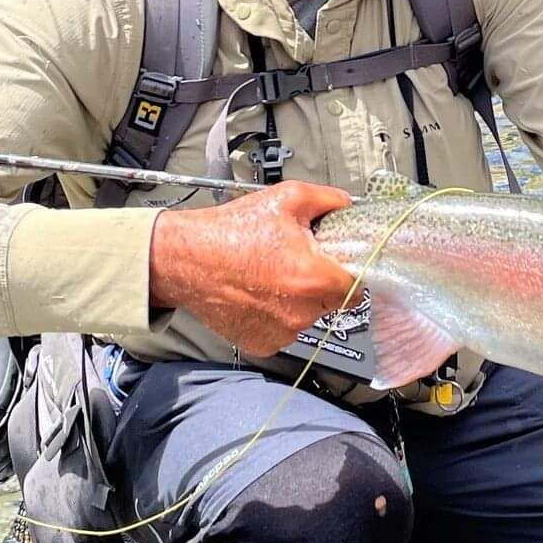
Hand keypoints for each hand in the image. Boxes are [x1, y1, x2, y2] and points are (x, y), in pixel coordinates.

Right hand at [149, 180, 356, 355]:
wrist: (184, 259)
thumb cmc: (228, 231)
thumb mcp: (285, 198)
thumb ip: (328, 200)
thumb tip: (347, 206)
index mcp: (313, 278)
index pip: (358, 286)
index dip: (351, 271)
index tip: (339, 263)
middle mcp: (301, 312)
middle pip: (333, 301)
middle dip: (321, 283)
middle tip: (296, 261)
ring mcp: (281, 333)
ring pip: (308, 317)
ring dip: (298, 300)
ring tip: (270, 275)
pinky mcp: (262, 344)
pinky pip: (284, 330)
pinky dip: (276, 314)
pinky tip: (258, 293)